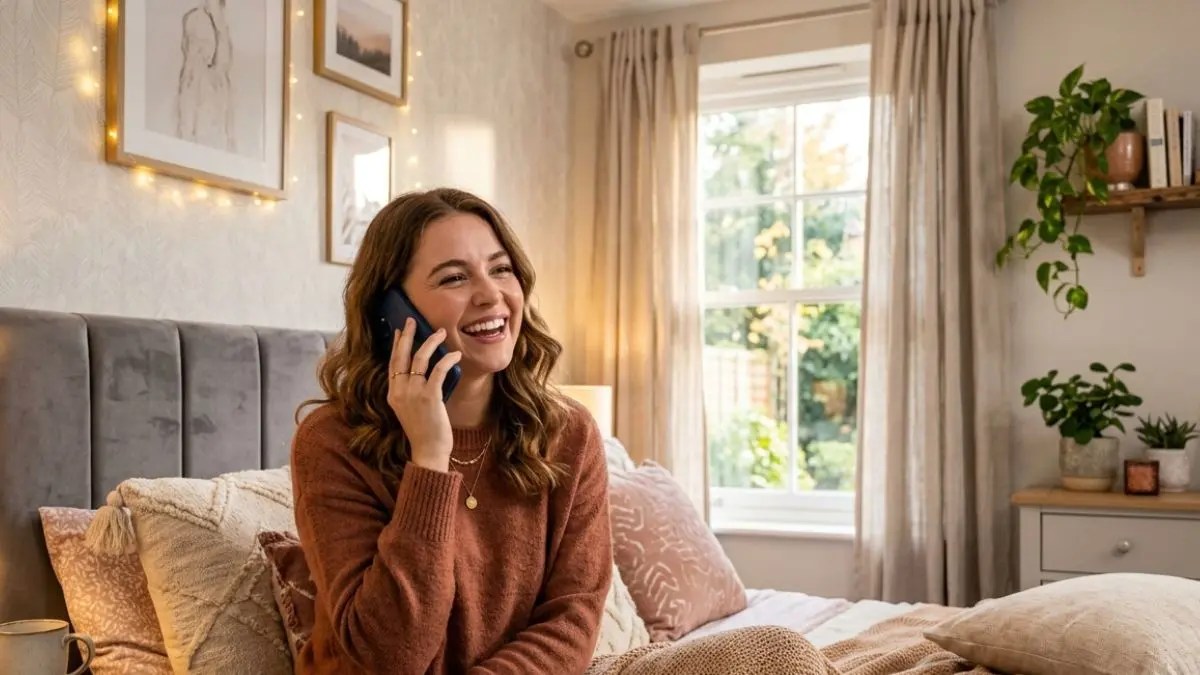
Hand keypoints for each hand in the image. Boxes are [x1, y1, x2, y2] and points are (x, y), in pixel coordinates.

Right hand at [386, 317, 462, 472]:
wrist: (428, 451)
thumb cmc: (423, 431)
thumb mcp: (409, 409)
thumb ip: (410, 391)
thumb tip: (422, 371)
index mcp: (392, 394)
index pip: (392, 363)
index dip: (395, 346)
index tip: (399, 332)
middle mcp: (399, 391)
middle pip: (401, 356)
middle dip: (407, 335)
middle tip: (412, 321)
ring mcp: (413, 393)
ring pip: (420, 358)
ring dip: (431, 342)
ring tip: (440, 333)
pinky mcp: (430, 397)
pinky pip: (438, 370)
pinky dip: (448, 359)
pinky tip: (456, 354)